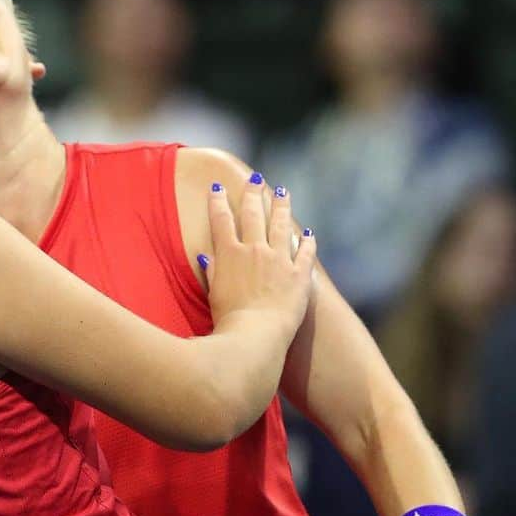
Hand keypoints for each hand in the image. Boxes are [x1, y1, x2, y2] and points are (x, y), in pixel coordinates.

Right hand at [202, 178, 315, 343]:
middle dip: (253, 195)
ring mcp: (279, 260)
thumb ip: (212, 271)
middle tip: (255, 180)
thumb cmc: (227, 320)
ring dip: (282, 207)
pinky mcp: (299, 275)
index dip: (219, 202)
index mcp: (229, 255)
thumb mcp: (212, 294)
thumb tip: (206, 256)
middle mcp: (254, 250)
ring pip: (281, 226)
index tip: (218, 187)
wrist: (255, 335)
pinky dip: (308, 242)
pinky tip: (309, 234)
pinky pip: (306, 253)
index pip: (222, 220)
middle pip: (253, 215)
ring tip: (283, 193)